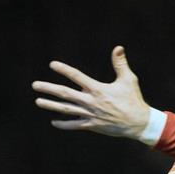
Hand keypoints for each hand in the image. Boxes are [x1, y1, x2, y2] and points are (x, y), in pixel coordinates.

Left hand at [32, 46, 149, 139]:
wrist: (139, 123)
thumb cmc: (134, 100)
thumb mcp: (129, 80)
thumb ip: (120, 64)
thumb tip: (118, 48)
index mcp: (98, 89)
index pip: (77, 76)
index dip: (64, 70)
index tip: (52, 64)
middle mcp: (92, 102)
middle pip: (66, 94)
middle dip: (49, 88)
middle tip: (35, 85)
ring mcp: (91, 114)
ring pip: (66, 109)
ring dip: (51, 105)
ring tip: (38, 101)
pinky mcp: (93, 125)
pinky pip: (75, 125)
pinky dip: (64, 124)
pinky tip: (54, 122)